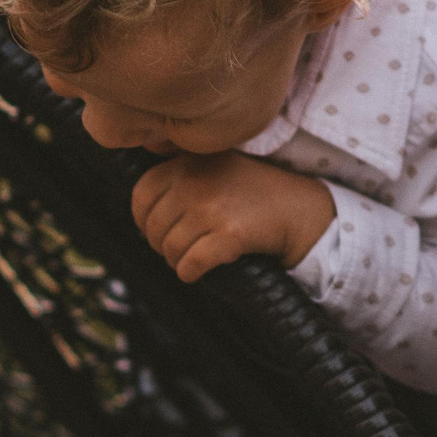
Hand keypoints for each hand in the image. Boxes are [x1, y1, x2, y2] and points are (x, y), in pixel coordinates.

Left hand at [130, 152, 336, 283]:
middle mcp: (195, 183)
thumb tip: (140, 209)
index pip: (141, 195)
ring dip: (175, 261)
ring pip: (170, 248)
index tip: (153, 229)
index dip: (142, 219)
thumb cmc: (251, 190)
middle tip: (175, 249)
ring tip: (188, 260)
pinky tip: (195, 272)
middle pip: (153, 226)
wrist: (296, 207)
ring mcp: (211, 209)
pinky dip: (188, 273)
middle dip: (160, 245)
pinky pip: (191, 263)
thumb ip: (179, 174)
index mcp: (187, 163)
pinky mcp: (229, 235)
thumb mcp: (213, 165)